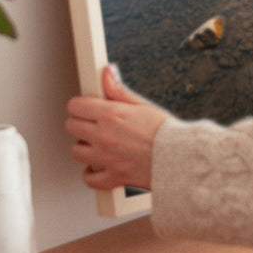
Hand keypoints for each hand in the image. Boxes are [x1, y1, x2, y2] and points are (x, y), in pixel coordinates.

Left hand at [64, 64, 169, 191]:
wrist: (180, 158)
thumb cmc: (166, 132)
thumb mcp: (142, 105)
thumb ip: (118, 90)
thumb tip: (107, 73)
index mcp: (111, 115)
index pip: (76, 106)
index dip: (80, 105)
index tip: (86, 107)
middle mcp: (104, 136)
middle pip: (71, 127)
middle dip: (79, 123)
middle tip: (91, 123)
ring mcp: (106, 158)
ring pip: (76, 152)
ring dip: (84, 147)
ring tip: (96, 144)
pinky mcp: (112, 177)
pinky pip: (90, 179)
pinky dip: (91, 174)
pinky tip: (98, 167)